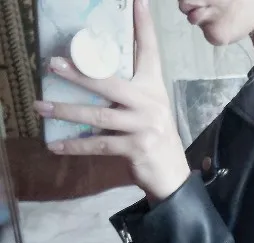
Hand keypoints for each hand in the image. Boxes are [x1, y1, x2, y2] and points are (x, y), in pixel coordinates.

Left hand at [33, 0, 189, 200]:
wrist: (172, 175)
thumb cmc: (155, 139)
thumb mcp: (148, 110)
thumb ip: (129, 93)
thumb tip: (93, 77)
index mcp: (153, 88)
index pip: (148, 51)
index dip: (143, 26)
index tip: (137, 0)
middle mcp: (150, 103)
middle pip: (109, 83)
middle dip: (79, 74)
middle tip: (53, 64)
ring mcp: (143, 126)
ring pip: (99, 116)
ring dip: (67, 112)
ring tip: (42, 106)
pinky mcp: (136, 148)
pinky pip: (98, 145)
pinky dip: (75, 146)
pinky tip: (56, 145)